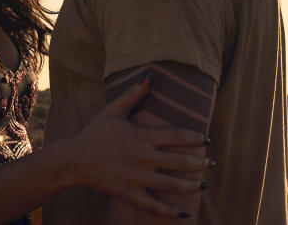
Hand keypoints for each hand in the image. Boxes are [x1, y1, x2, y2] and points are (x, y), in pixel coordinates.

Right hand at [65, 77, 209, 217]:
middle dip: (199, 164)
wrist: (74, 159)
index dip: (195, 138)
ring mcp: (137, 178)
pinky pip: (153, 205)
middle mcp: (143, 158)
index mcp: (142, 136)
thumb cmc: (95, 133)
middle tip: (212, 165)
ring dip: (191, 185)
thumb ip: (132, 94)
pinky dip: (169, 211)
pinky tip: (184, 215)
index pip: (176, 136)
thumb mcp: (113, 111)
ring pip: (171, 184)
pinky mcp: (129, 194)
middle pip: (179, 161)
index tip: (207, 140)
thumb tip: (148, 76)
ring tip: (205, 185)